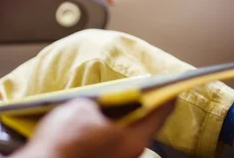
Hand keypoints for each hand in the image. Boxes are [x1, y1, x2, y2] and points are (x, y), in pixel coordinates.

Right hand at [14, 98, 174, 157]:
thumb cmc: (64, 141)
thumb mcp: (81, 106)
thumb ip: (99, 101)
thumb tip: (100, 104)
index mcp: (133, 138)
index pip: (160, 110)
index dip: (164, 92)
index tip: (169, 82)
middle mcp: (131, 154)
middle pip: (142, 124)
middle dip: (136, 105)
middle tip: (131, 89)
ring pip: (124, 135)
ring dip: (117, 119)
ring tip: (104, 103)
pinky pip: (109, 145)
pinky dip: (104, 132)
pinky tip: (89, 122)